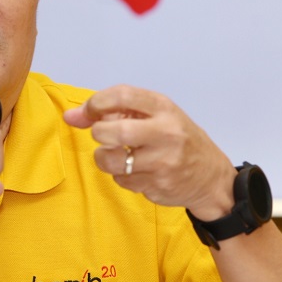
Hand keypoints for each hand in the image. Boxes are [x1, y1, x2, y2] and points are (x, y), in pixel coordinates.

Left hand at [63, 85, 236, 219]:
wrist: (211, 178)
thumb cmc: (178, 139)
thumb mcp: (156, 116)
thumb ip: (115, 111)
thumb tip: (70, 116)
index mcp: (164, 108)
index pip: (122, 95)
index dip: (97, 102)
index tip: (90, 111)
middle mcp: (166, 133)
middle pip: (114, 131)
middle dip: (99, 133)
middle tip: (103, 135)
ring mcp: (163, 162)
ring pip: (112, 160)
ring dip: (103, 158)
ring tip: (114, 154)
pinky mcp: (158, 186)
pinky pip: (122, 180)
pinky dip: (120, 175)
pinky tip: (135, 170)